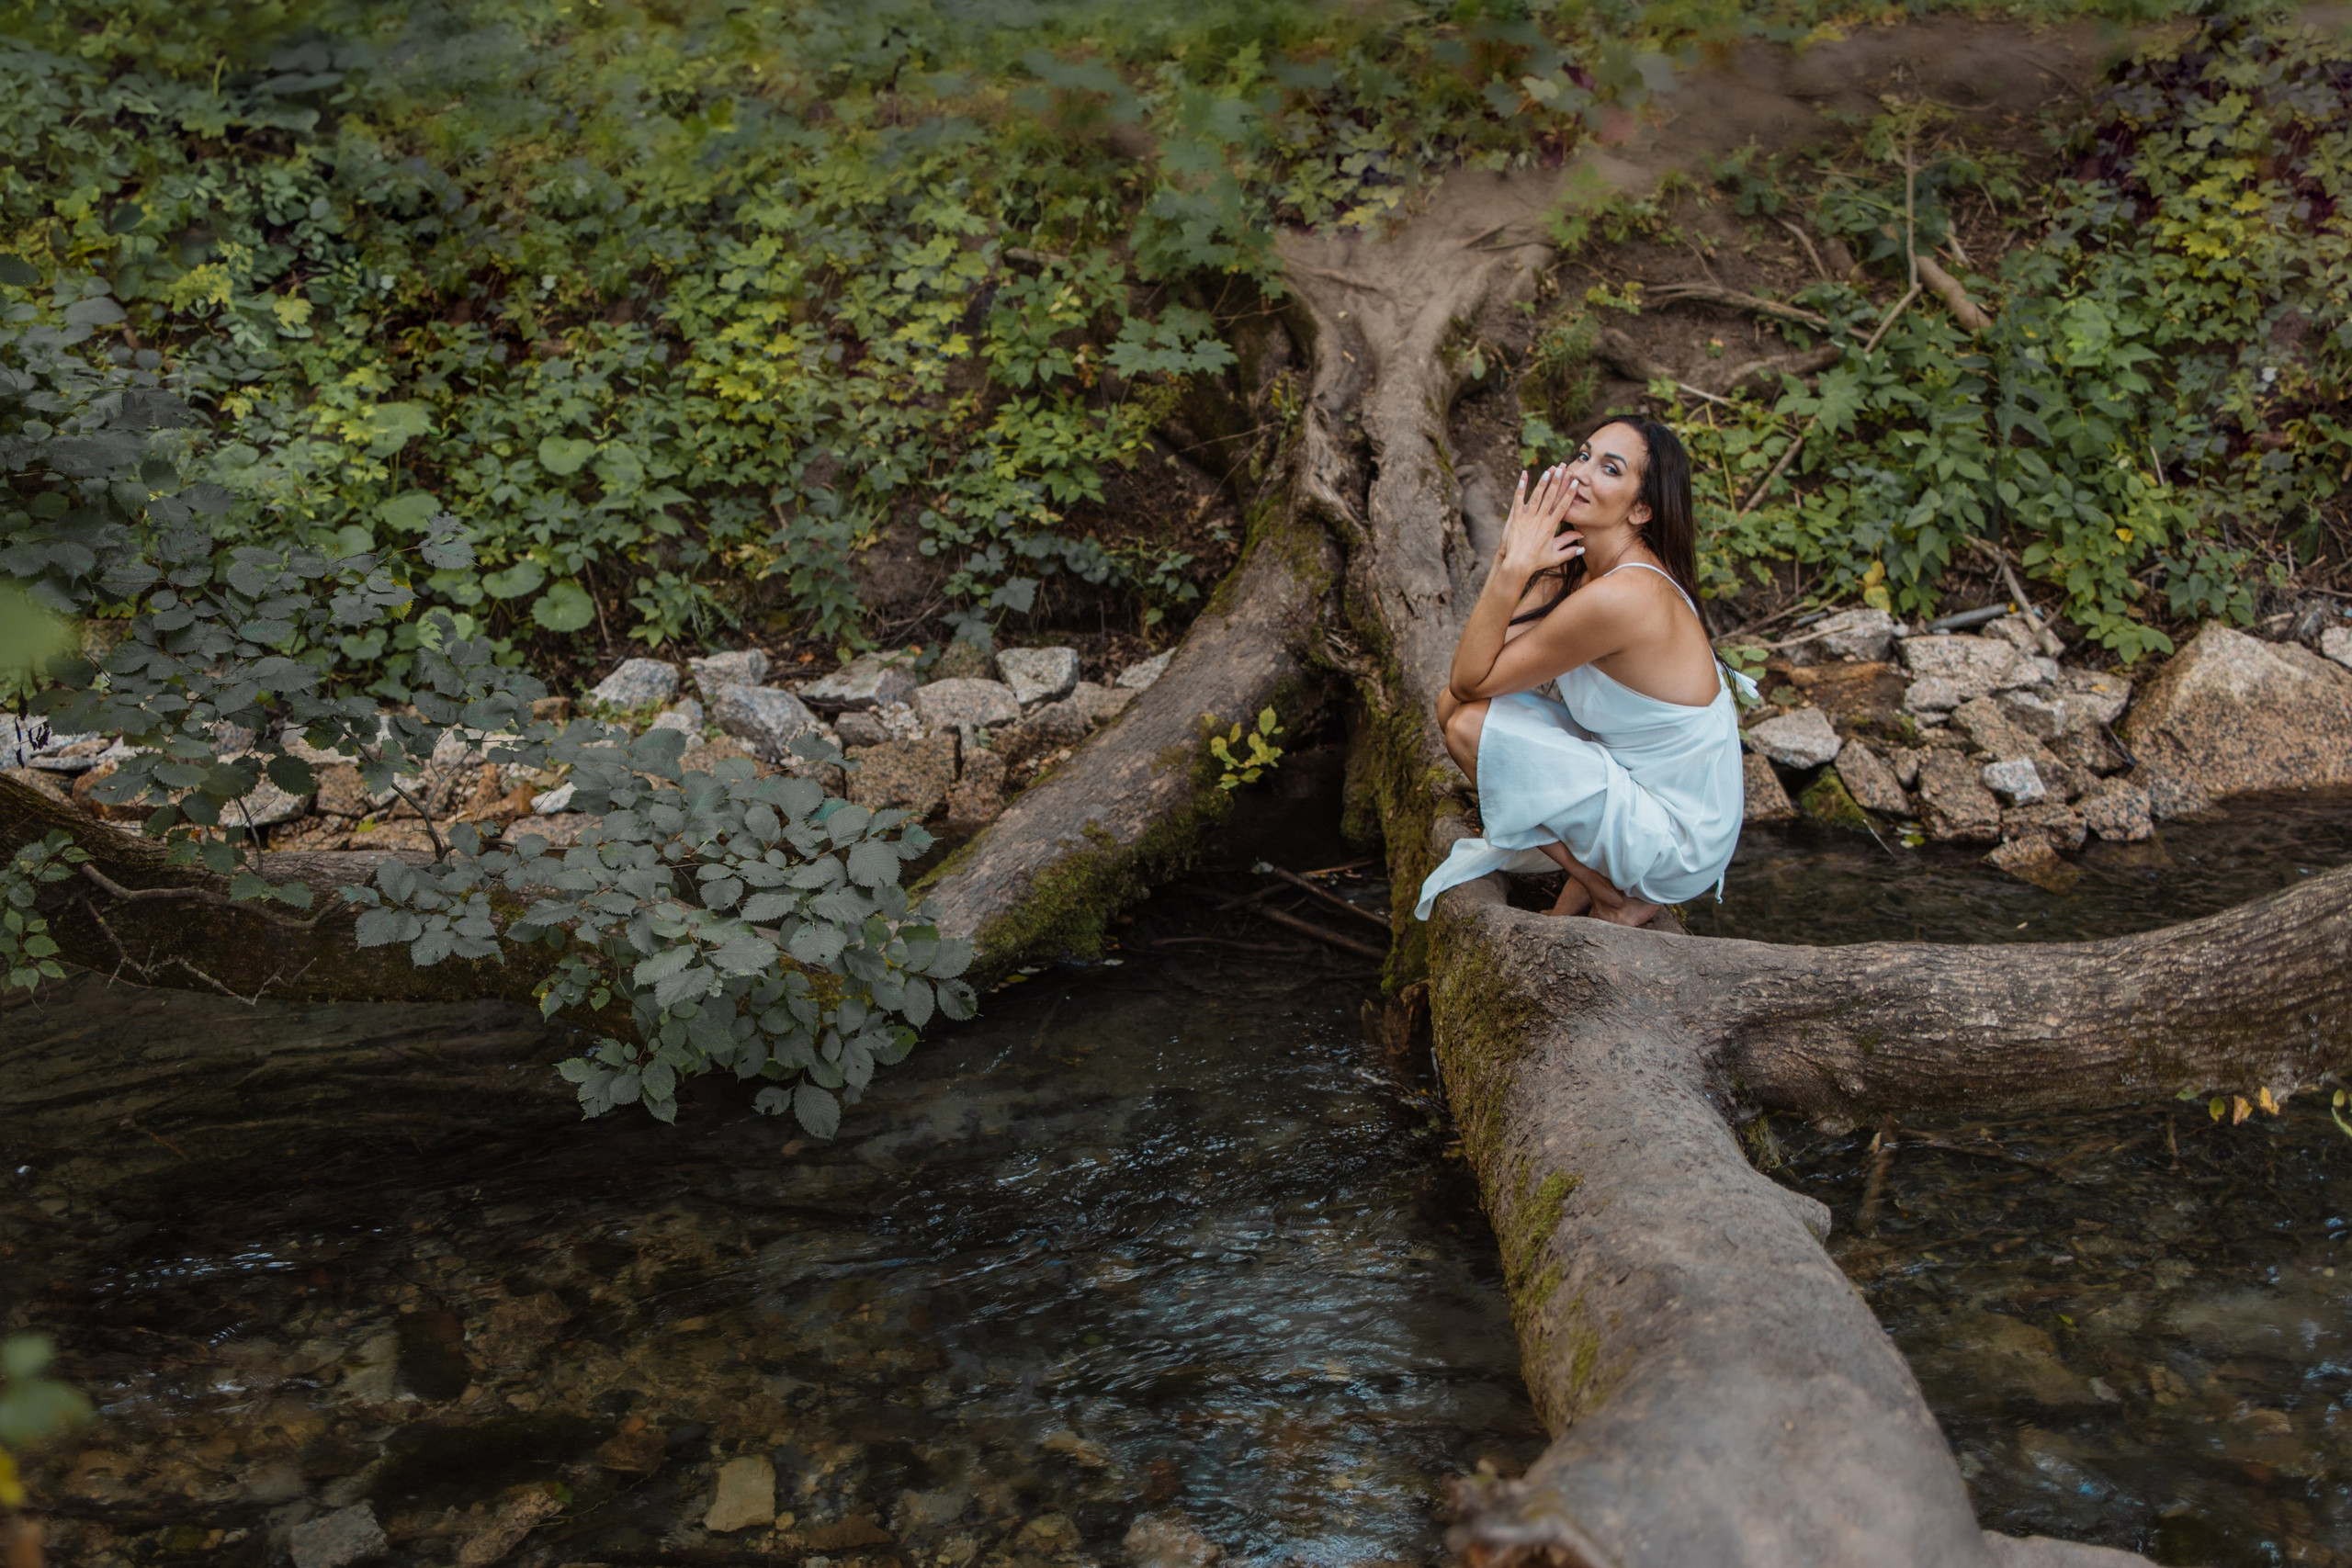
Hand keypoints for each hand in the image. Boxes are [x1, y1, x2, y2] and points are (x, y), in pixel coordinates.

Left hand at [1496, 465, 1583, 581]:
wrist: (1517, 565)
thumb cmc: (1537, 562)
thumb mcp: (1555, 557)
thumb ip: (1570, 550)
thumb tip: (1583, 546)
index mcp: (1551, 527)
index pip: (1563, 506)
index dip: (1569, 493)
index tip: (1575, 482)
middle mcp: (1540, 520)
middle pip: (1551, 497)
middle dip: (1558, 481)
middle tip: (1564, 469)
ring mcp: (1527, 518)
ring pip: (1536, 496)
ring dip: (1543, 482)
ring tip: (1549, 470)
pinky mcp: (1516, 518)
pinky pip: (1518, 500)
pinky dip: (1521, 487)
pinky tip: (1524, 476)